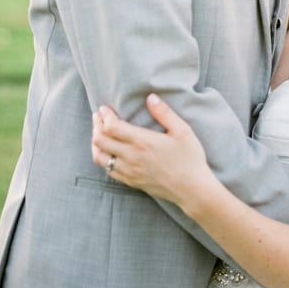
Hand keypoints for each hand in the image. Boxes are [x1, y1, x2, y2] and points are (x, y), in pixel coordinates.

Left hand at [90, 94, 216, 207]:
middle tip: (99, 117)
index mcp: (142, 142)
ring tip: (99, 133)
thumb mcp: (182, 131)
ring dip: (96, 143)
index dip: (104, 115)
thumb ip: (164, 113)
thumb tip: (150, 97)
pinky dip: (103, 158)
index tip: (105, 108)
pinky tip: (108, 151)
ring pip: (99, 157)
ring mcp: (129, 171)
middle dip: (96, 125)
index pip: (111, 126)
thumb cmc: (190, 159)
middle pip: (100, 140)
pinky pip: (108, 170)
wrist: (193, 190)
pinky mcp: (131, 181)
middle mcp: (131, 157)